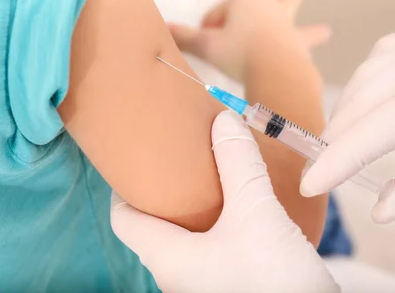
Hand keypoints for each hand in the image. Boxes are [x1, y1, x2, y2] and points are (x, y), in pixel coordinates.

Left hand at [111, 110, 337, 292]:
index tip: (141, 155)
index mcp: (166, 259)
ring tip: (210, 171)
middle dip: (166, 187)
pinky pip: (208, 246)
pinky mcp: (225, 283)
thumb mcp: (257, 214)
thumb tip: (223, 118)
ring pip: (184, 234)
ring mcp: (200, 282)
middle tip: (180, 154)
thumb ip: (238, 164)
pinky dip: (216, 220)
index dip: (126, 183)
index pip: (122, 217)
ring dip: (195, 203)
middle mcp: (175, 274)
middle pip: (154, 223)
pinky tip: (237, 203)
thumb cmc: (273, 280)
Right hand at [169, 0, 330, 81]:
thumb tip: (165, 29)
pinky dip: (311, 38)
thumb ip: (187, 38)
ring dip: (306, 6)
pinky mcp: (297, 45)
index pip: (220, 8)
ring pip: (299, 12)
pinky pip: (304, 41)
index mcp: (246, 0)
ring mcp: (286, 25)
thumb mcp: (208, 46)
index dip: (209, 22)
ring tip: (324, 13)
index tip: (203, 37)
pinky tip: (323, 35)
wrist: (275, 74)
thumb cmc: (240, 55)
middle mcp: (270, 7)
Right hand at [301, 18, 394, 222]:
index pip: (386, 125)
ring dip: (349, 110)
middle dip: (340, 135)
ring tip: (339, 146)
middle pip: (369, 93)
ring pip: (370, 71)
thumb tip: (382, 209)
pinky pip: (385, 55)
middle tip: (322, 171)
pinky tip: (363, 108)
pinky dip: (366, 85)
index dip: (343, 158)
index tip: (312, 183)